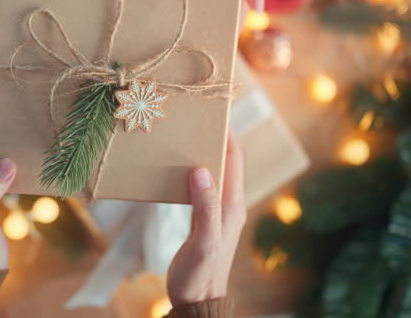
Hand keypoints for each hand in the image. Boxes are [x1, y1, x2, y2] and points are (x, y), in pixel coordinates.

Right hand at [167, 135, 246, 304]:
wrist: (196, 302)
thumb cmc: (199, 275)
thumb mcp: (203, 241)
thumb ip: (205, 207)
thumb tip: (200, 170)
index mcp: (232, 206)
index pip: (234, 160)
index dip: (227, 134)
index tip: (215, 111)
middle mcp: (228, 205)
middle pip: (225, 162)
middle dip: (214, 138)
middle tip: (195, 118)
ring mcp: (217, 212)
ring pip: (213, 172)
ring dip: (202, 153)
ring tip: (183, 136)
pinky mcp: (204, 219)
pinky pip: (201, 186)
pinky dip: (191, 171)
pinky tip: (176, 167)